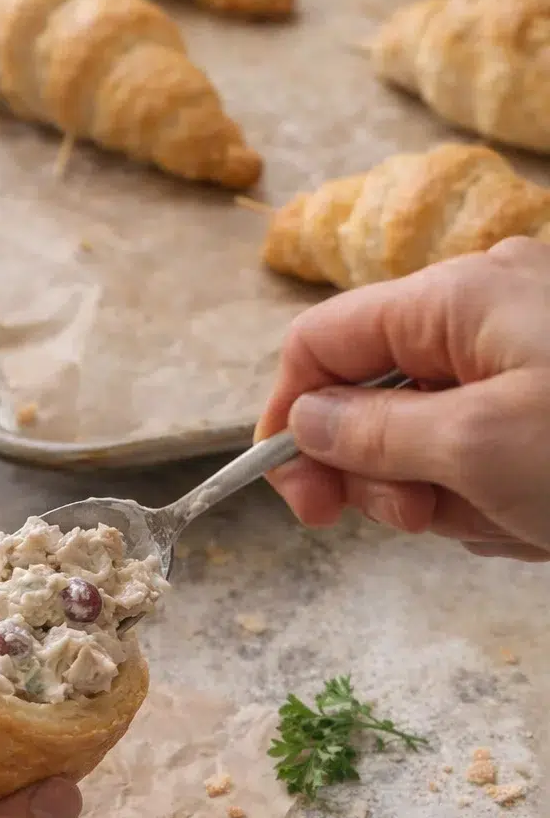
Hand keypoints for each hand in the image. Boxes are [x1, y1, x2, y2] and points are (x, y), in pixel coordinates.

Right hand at [256, 238, 549, 559]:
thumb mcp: (480, 446)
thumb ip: (375, 434)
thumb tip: (301, 422)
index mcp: (456, 297)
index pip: (321, 343)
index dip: (292, 420)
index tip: (307, 501)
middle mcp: (483, 314)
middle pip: (373, 398)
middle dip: (386, 474)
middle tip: (420, 517)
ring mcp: (525, 358)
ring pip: (432, 441)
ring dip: (457, 500)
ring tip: (515, 519)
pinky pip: (488, 456)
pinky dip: (503, 499)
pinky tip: (540, 520)